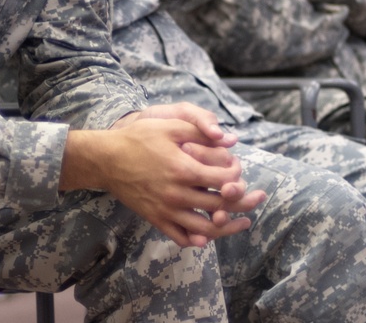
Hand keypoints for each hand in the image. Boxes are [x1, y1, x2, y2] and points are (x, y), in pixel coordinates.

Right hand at [64, 103, 265, 246]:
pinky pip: (180, 236)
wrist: (106, 159)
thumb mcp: (170, 126)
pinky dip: (197, 239)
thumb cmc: (139, 138)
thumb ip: (200, 131)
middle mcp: (178, 194)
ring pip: (205, 227)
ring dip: (227, 227)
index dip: (238, 176)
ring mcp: (166, 210)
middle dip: (243, 203)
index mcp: (184, 169)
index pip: (223, 180)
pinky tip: (209, 235)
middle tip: (258, 199)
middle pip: (220, 206)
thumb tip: (229, 139)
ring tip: (243, 222)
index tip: (241, 171)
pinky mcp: (156, 219)